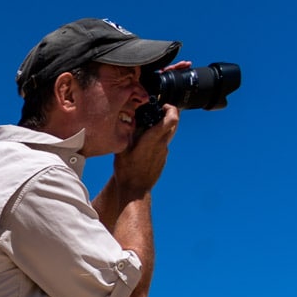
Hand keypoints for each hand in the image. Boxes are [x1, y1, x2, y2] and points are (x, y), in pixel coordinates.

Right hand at [116, 60, 187, 191]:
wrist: (135, 190)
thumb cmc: (127, 171)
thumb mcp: (122, 150)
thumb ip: (128, 134)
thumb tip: (130, 121)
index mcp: (153, 140)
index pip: (172, 119)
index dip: (170, 108)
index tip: (162, 106)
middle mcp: (162, 145)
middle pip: (174, 124)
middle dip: (169, 115)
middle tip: (157, 112)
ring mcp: (164, 152)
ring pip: (168, 134)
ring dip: (161, 128)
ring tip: (145, 129)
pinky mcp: (162, 159)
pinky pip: (162, 145)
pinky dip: (157, 140)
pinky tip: (143, 145)